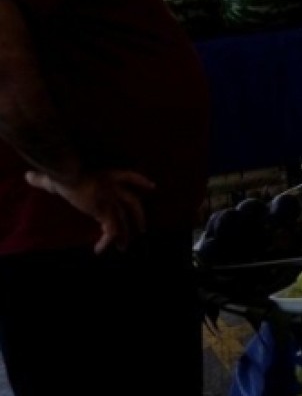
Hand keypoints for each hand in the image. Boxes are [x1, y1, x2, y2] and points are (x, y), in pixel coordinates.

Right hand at [25, 169, 153, 253]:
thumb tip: (29, 177)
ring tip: (124, 248)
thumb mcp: (56, 176)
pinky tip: (98, 250)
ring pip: (124, 219)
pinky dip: (106, 241)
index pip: (130, 176)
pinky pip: (111, 229)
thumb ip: (45, 179)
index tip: (152, 187)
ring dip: (125, 234)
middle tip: (142, 230)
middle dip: (138, 216)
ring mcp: (111, 200)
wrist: (69, 174)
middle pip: (133, 202)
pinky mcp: (104, 211)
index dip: (141, 182)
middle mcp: (113, 188)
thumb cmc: (62, 172)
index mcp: (108, 176)